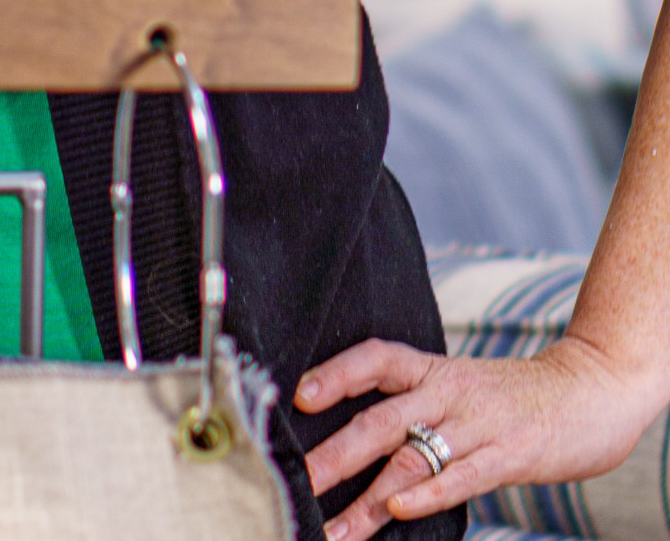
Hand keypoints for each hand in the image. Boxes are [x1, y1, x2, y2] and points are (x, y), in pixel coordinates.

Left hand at [294, 333, 655, 538]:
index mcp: (431, 370)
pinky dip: (427, 493)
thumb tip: (353, 439)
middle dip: (332, 455)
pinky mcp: (507, 454)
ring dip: (367, 499)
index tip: (297, 396)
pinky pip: (461, 475)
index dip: (335, 374)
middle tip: (296, 483)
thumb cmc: (510, 397)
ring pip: (411, 457)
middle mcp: (446, 392)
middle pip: (379, 419)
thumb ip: (413, 405)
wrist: (586, 391)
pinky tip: (398, 511)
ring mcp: (476, 423)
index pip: (374, 359)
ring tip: (334, 528)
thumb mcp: (457, 386)